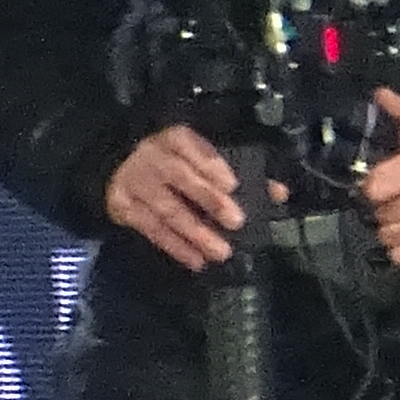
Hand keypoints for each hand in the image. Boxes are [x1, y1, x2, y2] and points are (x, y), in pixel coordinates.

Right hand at [104, 122, 248, 270]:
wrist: (120, 164)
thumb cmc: (178, 161)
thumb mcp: (204, 157)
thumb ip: (244, 171)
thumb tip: (279, 193)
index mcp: (175, 139)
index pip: (192, 147)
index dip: (212, 165)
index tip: (233, 185)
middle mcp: (153, 157)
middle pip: (181, 179)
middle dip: (210, 200)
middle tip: (237, 222)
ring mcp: (135, 182)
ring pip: (167, 209)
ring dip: (195, 233)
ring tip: (221, 252)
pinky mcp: (122, 206)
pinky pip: (151, 229)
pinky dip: (175, 246)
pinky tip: (196, 261)